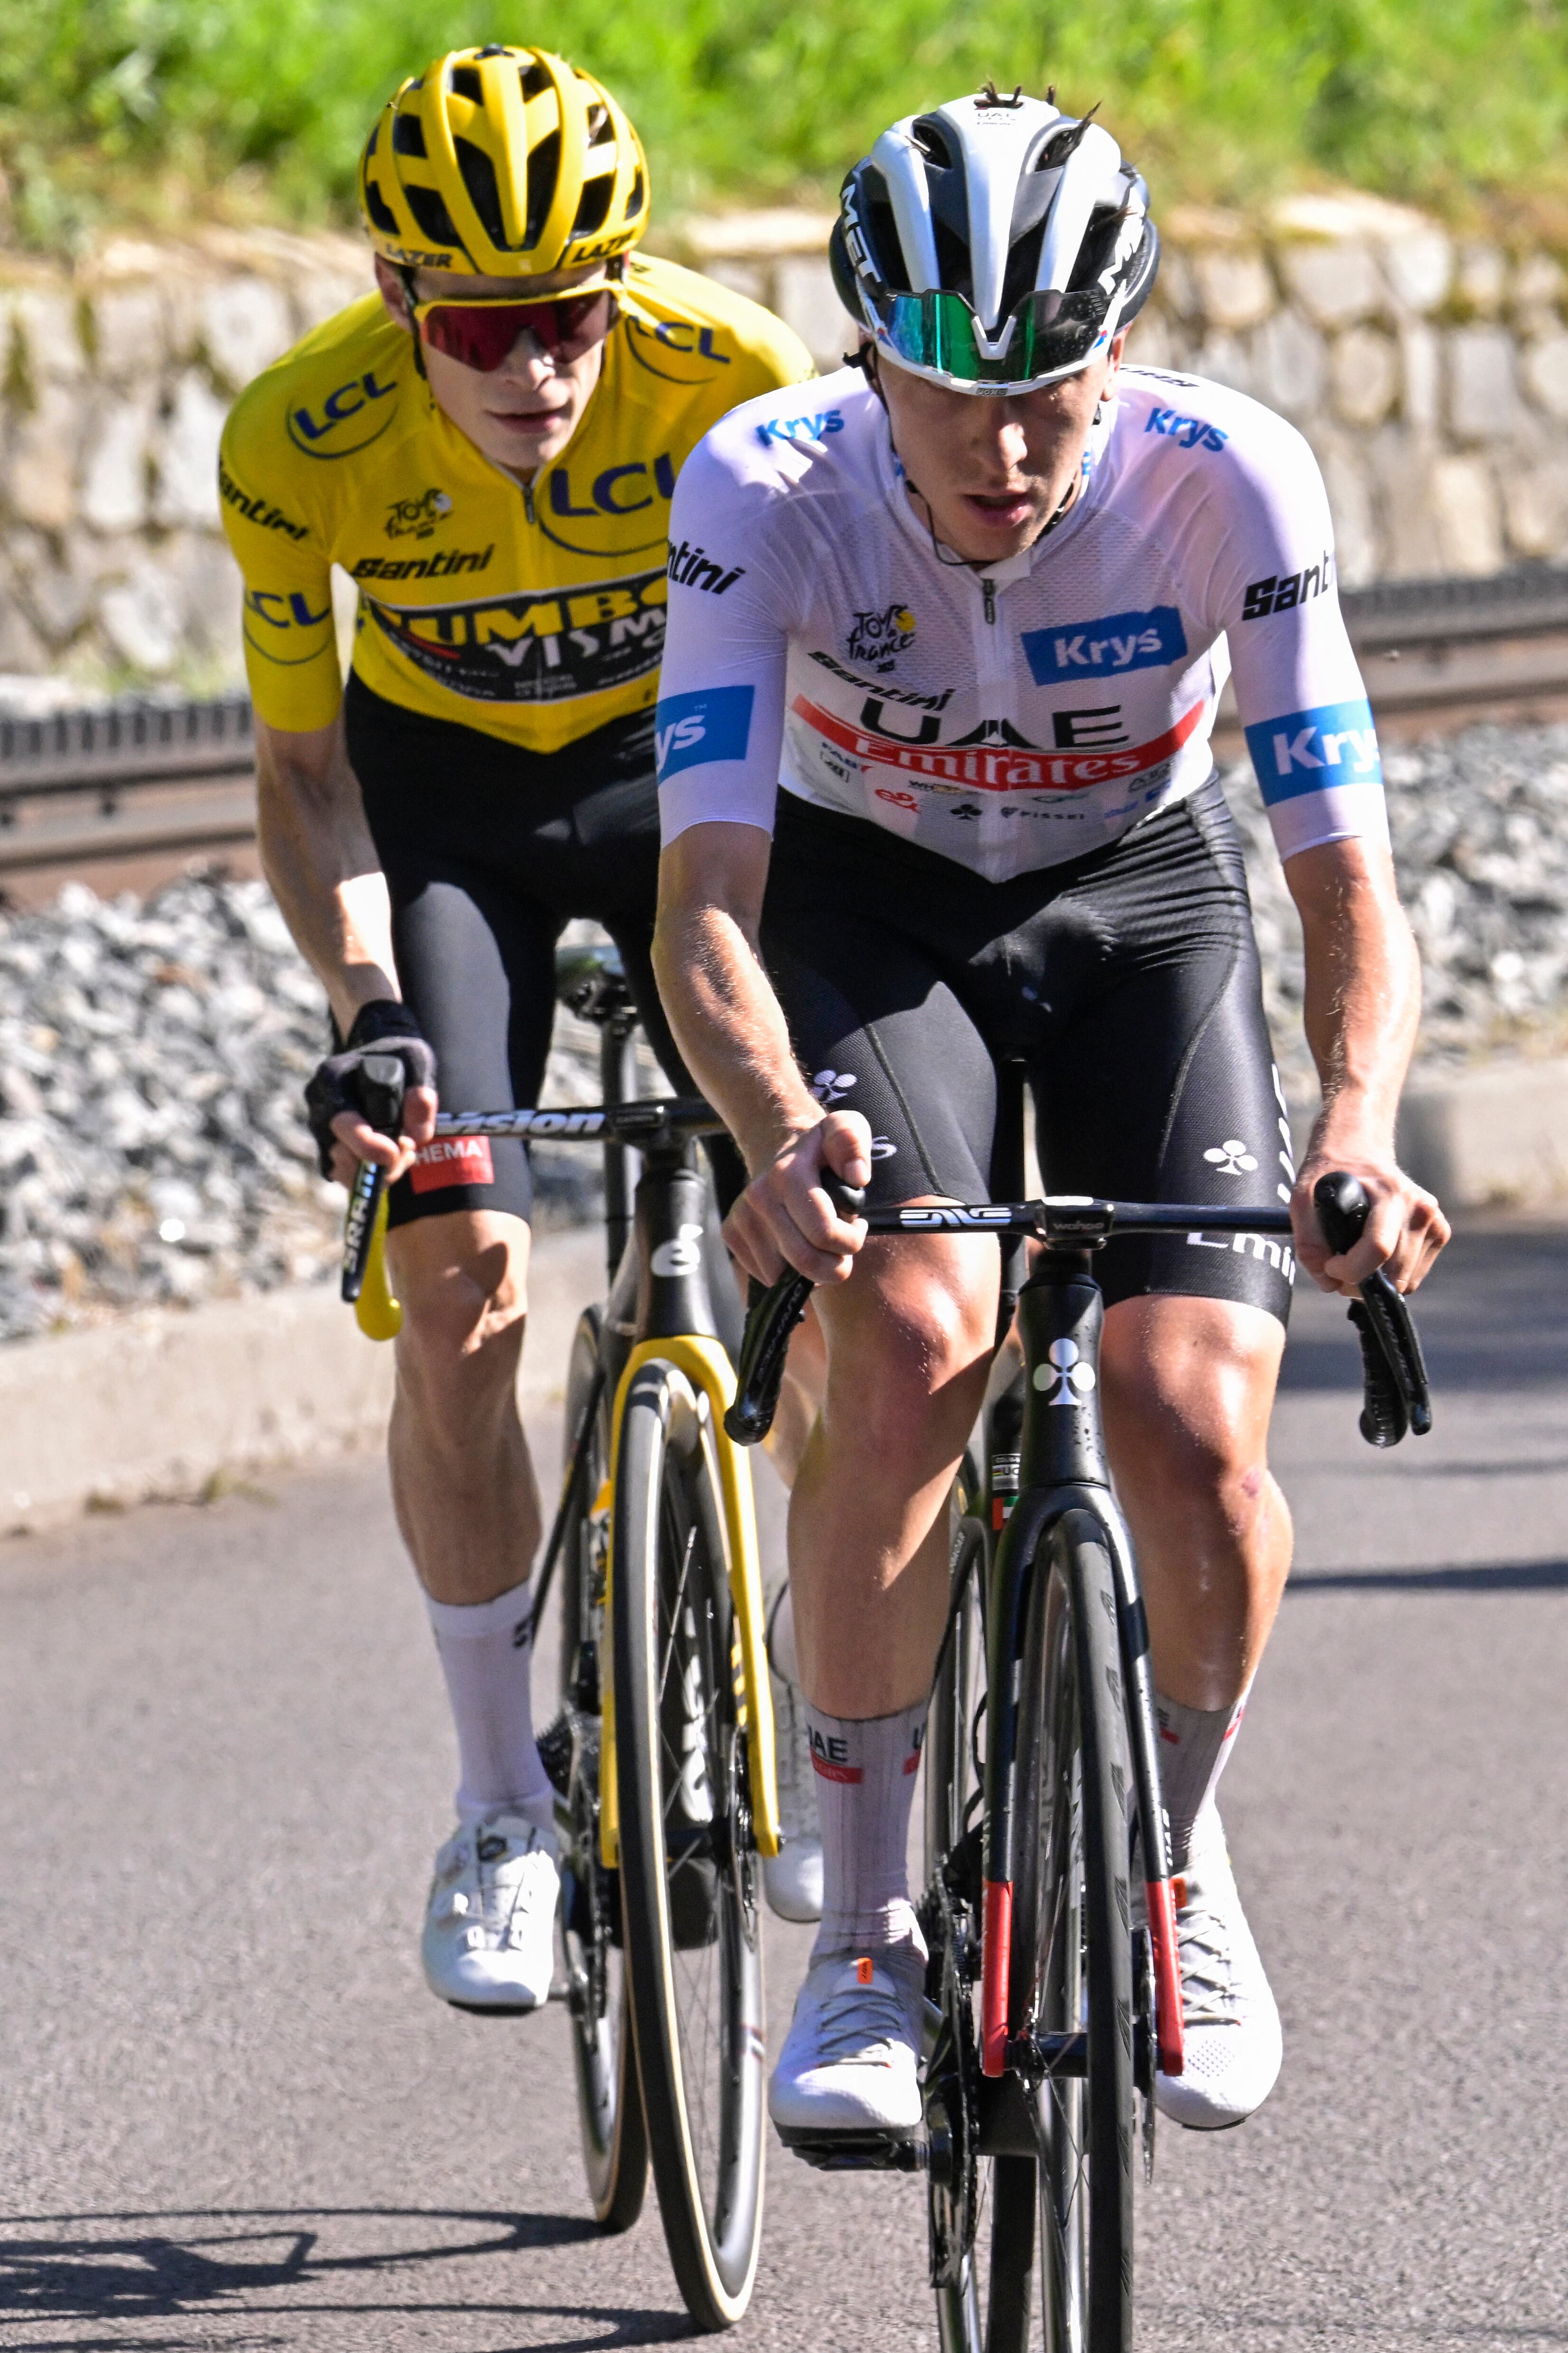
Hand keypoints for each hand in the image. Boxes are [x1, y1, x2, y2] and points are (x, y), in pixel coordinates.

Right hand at [304, 1000, 438, 1187]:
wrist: (379, 1058)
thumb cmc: (397, 1056)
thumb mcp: (417, 1060)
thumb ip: (421, 1090)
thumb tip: (416, 1134)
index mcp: (333, 1078)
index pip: (342, 1122)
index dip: (369, 1145)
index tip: (399, 1149)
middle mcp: (319, 1106)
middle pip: (340, 1154)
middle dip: (378, 1164)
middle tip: (408, 1151)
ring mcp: (320, 1129)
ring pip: (341, 1170)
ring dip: (377, 1173)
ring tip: (406, 1153)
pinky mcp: (328, 1147)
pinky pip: (344, 1175)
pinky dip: (370, 1177)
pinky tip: (395, 1159)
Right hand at [723, 1110, 870, 1284]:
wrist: (780, 1147)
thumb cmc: (822, 1148)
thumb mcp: (846, 1129)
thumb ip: (853, 1143)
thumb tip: (856, 1177)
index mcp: (787, 1175)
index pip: (824, 1234)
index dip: (851, 1241)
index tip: (858, 1226)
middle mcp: (758, 1197)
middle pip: (805, 1262)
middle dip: (834, 1266)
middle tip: (843, 1248)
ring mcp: (741, 1217)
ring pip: (783, 1274)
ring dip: (810, 1268)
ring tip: (818, 1238)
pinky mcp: (731, 1233)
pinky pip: (765, 1274)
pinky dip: (786, 1269)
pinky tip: (796, 1241)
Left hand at [1293, 1141, 1448, 1295]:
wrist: (1359, 1150)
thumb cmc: (1331, 1174)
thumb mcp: (1303, 1198)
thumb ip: (1308, 1241)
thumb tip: (1327, 1281)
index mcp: (1391, 1194)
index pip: (1379, 1248)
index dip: (1350, 1269)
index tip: (1330, 1265)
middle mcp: (1419, 1208)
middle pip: (1393, 1272)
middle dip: (1359, 1283)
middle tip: (1338, 1269)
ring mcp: (1434, 1221)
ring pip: (1405, 1280)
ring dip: (1376, 1283)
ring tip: (1354, 1262)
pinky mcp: (1439, 1232)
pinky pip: (1415, 1275)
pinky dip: (1392, 1276)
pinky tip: (1376, 1257)